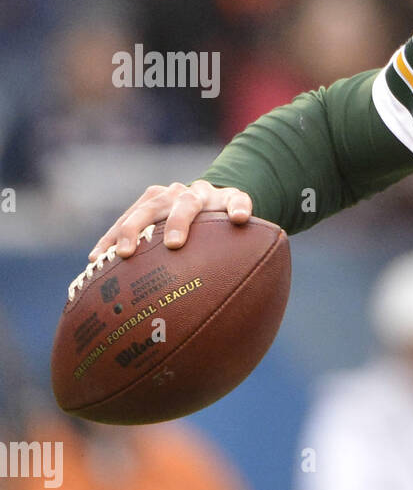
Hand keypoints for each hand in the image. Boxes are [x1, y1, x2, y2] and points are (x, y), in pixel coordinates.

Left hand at [89, 181, 252, 259]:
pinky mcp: (233, 197)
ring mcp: (205, 194)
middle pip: (150, 207)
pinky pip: (238, 199)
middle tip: (124, 253)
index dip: (112, 236)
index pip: (129, 217)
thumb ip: (149, 255)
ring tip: (174, 244)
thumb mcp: (170, 235)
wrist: (226, 201)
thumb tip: (112, 295)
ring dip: (177, 221)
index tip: (96, 259)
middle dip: (134, 227)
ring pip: (188, 203)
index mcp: (157, 201)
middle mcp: (176, 195)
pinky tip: (238, 219)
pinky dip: (238, 207)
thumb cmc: (193, 229)